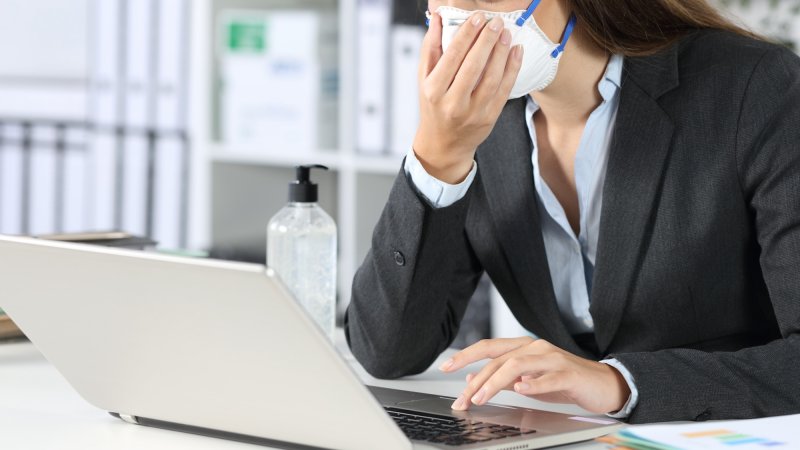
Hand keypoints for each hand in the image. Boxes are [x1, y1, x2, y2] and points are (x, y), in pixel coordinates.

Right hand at [412, 12, 522, 183]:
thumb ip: (430, 48)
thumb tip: (437, 18)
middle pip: (473, 66)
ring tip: (507, 34)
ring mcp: (473, 112)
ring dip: (501, 53)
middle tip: (496, 22)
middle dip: (487, 41)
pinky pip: (503, 90)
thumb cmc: (433, 106)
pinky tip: (515, 53)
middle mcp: (452, 103)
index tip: (477, 18)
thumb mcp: (424, 79)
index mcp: (433, 90)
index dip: (466, 35)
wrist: (443, 144)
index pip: (452, 57)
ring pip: (491, 78)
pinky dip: (512, 69)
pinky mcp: (489, 118)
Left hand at [439, 337, 629, 414]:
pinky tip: (521, 390)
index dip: (465, 356)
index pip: (488, 347)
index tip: (445, 367)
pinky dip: (533, 383)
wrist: (602, 384)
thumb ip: (502, 379)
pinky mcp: (568, 373)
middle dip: (476, 380)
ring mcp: (552, 358)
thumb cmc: (564, 382)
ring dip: (496, 382)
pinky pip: (548, 377)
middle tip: (462, 400)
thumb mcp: (527, 380)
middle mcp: (535, 348)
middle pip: (498, 359)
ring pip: (517, 365)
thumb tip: (473, 380)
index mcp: (523, 347)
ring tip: (482, 398)